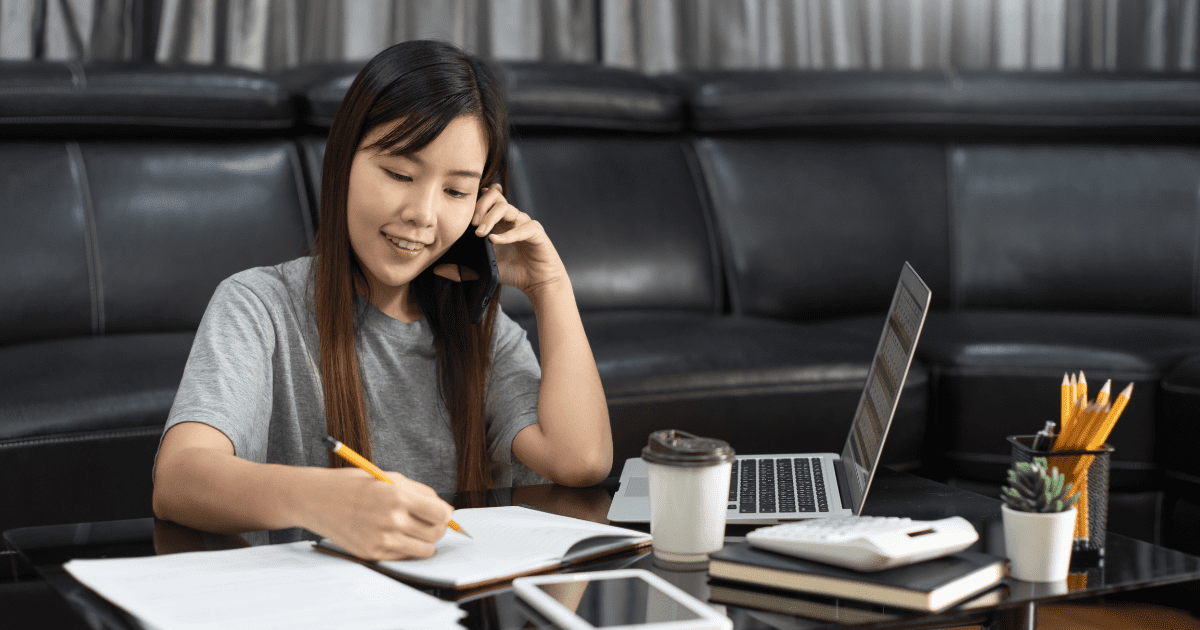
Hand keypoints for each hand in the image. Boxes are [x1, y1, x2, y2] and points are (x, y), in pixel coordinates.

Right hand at [305, 467, 453, 560]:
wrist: (317, 499)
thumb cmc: (356, 485)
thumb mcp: (390, 478)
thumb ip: (420, 493)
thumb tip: (446, 510)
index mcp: (398, 496)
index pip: (441, 515)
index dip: (445, 514)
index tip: (439, 512)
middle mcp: (391, 520)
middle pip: (436, 534)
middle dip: (437, 528)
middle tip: (427, 522)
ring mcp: (381, 540)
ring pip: (424, 550)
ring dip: (424, 541)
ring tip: (411, 530)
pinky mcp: (372, 554)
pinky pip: (404, 557)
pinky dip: (405, 548)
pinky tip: (394, 535)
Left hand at [435, 184, 567, 298]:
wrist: (537, 283)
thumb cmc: (512, 272)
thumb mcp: (482, 269)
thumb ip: (462, 268)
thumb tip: (437, 270)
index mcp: (497, 221)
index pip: (485, 199)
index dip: (473, 202)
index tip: (461, 217)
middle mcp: (510, 217)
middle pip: (495, 196)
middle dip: (481, 206)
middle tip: (471, 223)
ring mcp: (524, 222)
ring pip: (506, 208)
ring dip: (491, 218)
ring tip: (480, 233)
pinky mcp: (536, 232)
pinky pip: (522, 227)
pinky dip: (508, 234)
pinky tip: (495, 240)